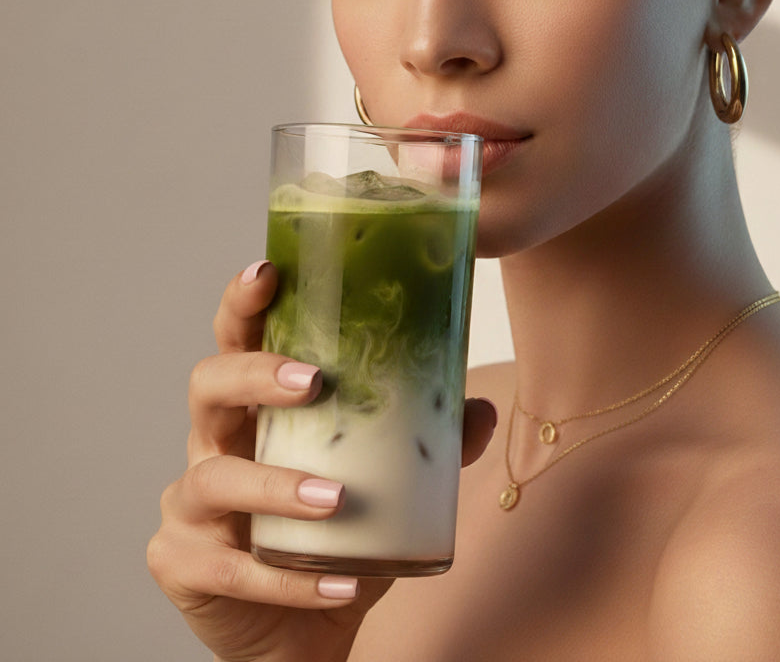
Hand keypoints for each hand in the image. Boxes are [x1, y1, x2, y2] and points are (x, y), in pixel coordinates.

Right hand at [148, 261, 496, 661]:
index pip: (239, 340)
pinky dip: (291, 578)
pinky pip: (231, 568)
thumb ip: (428, 444)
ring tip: (337, 498)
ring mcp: (192, 506)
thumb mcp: (385, 482)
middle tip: (311, 380)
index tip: (267, 272)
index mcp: (256, 408)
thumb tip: (476, 410)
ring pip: (213, 479)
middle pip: (208, 386)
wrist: (299, 630)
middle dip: (253, 374)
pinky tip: (342, 582)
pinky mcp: (185, 565)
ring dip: (277, 485)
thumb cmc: (333, 535)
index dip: (244, 303)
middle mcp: (215, 444)